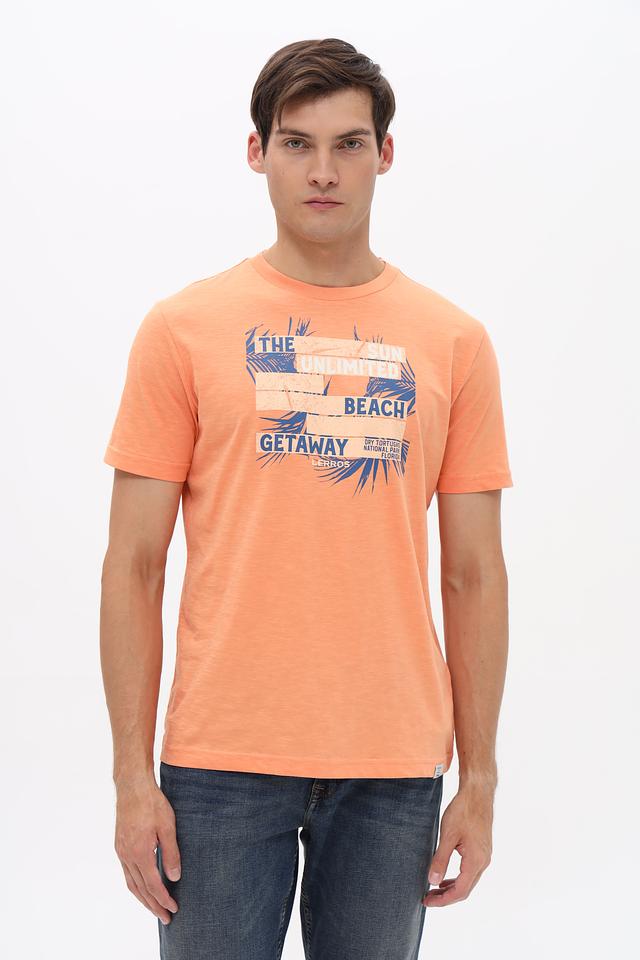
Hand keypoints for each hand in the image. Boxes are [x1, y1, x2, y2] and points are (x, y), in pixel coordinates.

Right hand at [114, 774, 181, 924]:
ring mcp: (121, 851)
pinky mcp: (120, 846)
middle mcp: (127, 855)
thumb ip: (171, 853)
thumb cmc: (152, 803)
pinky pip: (127, 873)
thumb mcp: (168, 826)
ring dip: (143, 899)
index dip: (164, 899)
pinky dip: (136, 886)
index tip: (174, 908)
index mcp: (140, 852)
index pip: (153, 885)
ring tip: (155, 908)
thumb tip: (175, 877)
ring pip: (131, 883)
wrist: (132, 786)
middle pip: (140, 889)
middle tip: (166, 918)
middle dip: (153, 905)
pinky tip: (143, 887)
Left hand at [422, 781, 493, 906]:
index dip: (443, 900)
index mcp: (476, 861)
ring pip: (468, 881)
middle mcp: (483, 861)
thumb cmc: (463, 811)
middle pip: (465, 889)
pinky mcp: (482, 849)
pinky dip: (457, 877)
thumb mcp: (448, 835)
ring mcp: (484, 855)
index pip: (460, 891)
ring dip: (451, 888)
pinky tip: (445, 876)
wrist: (478, 793)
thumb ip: (440, 859)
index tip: (427, 901)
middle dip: (446, 896)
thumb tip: (432, 881)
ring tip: (434, 889)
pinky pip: (470, 871)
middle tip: (427, 898)